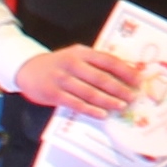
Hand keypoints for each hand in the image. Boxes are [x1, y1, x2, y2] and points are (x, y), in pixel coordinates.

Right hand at [12, 45, 146, 119]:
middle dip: (119, 88)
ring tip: (121, 106)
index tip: (139, 80)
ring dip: (108, 101)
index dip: (125, 70)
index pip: (108, 60)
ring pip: (90, 92)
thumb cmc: (59, 64)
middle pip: (101, 78)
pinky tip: (102, 114)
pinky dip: (91, 110)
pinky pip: (76, 104)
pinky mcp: (54, 93)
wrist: (28, 68)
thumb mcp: (76, 57)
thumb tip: (124, 75)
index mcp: (81, 52)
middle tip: (133, 97)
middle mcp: (72, 64)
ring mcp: (62, 79)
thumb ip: (95, 64)